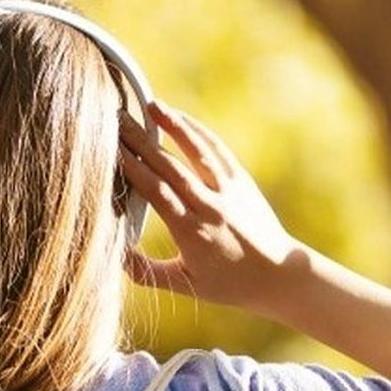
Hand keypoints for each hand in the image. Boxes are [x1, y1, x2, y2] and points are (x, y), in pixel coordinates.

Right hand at [118, 102, 300, 314]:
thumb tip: (114, 255)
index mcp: (191, 233)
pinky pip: (216, 150)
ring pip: (196, 151)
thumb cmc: (228, 285)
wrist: (279, 274)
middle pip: (169, 167)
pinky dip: (197, 131)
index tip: (111, 151)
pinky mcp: (242, 180)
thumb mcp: (184, 285)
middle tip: (118, 120)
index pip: (157, 193)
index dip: (133, 169)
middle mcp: (209, 206)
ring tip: (151, 105)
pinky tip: (180, 118)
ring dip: (173, 125)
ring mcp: (228, 190)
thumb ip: (146, 271)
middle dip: (142, 142)